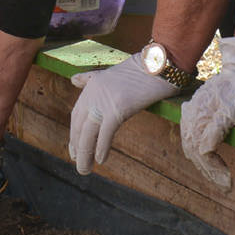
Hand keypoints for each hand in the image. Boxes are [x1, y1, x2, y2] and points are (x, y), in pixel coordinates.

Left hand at [68, 55, 181, 174]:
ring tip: (84, 169)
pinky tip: (101, 160)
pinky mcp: (119, 108)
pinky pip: (105, 132)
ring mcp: (105, 100)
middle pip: (80, 126)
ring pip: (89, 132)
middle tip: (79, 165)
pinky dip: (101, 147)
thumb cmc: (141, 71)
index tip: (74, 150)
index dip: (74, 134)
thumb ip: (90, 79)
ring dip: (85, 153)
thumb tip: (74, 80)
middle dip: (77, 147)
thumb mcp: (110, 73)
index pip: (77, 115)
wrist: (160, 65)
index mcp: (91, 86)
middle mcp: (93, 93)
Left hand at [180, 38, 234, 188]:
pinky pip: (210, 140)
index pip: (190, 145)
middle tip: (223, 186)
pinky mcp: (220, 116)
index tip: (215, 178)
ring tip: (225, 182)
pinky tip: (222, 170)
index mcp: (191, 114)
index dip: (202, 165)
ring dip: (212, 170)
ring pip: (199, 150)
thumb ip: (208, 126)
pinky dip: (213, 158)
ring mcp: (205, 115)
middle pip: (192, 150)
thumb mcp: (215, 109)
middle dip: (207, 171)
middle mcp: (193, 115)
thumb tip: (203, 147)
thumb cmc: (232, 90)